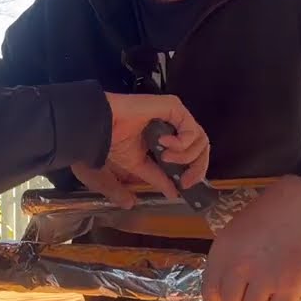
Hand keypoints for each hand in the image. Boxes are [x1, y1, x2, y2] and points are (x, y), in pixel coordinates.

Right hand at [86, 93, 208, 207]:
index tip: (184, 187)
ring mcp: (173, 114)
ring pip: (200, 138)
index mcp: (166, 137)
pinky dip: (182, 142)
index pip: (192, 153)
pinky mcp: (172, 106)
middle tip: (184, 180)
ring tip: (166, 157)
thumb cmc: (110, 141)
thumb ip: (156, 178)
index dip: (194, 171)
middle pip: (202, 146)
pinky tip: (164, 144)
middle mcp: (173, 125)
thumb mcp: (137, 167)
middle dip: (197, 167)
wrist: (98, 127)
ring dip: (186, 156)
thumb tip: (172, 193)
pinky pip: (190, 128)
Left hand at [201, 174, 300, 300]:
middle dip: (241, 300)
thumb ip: (232, 254)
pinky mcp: (290, 286)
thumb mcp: (241, 227)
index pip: (210, 286)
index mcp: (224, 249)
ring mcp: (264, 278)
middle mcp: (239, 266)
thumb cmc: (276, 208)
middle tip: (254, 291)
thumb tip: (229, 281)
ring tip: (273, 290)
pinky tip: (286, 298)